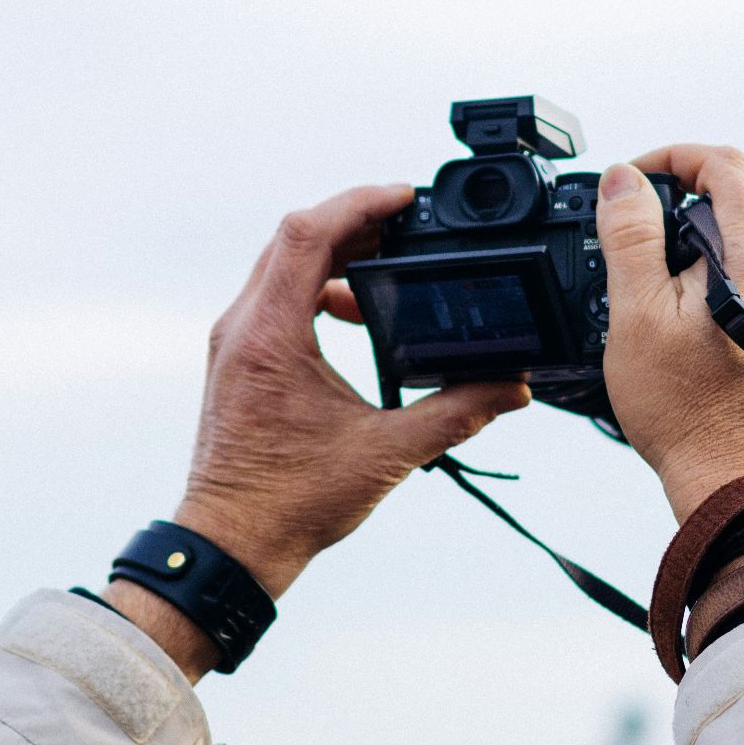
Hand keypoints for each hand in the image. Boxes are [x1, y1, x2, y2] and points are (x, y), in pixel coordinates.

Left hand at [106, 185, 528, 670]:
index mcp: (270, 336)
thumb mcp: (387, 454)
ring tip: (388, 265)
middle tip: (406, 223)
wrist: (232, 546)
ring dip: (334, 255)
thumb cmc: (290, 505)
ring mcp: (234, 343)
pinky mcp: (238, 361)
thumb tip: (511, 387)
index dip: (359, 203)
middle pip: (294, 239)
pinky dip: (317, 288)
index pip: (308, 234)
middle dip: (354, 222)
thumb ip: (456, 414)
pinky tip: (354, 314)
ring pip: (282, 266)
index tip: (404, 198)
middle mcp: (242, 328)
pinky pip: (276, 297)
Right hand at [595, 147, 743, 521]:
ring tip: (651, 327)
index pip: (725, 165)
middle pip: (724, 214)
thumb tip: (624, 179)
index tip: (634, 180)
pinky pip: (740, 294)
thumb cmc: (686, 411)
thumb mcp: (636, 316)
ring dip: (684, 273)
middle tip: (628, 275)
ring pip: (728, 258)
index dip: (674, 156)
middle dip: (669, 229)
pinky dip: (702, 303)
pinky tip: (678, 350)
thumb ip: (630, 238)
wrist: (734, 482)